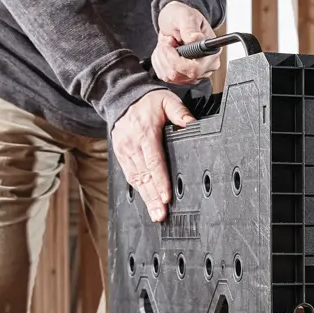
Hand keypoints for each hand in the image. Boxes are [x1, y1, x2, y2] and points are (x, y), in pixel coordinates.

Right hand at [112, 89, 194, 222]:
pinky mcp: (120, 155)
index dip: (160, 181)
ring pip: (136, 179)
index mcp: (145, 133)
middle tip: (161, 215)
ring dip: (146, 199)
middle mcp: (132, 144)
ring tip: (156, 215)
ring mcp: (124, 151)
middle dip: (154, 198)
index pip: (154, 161)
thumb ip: (180, 113)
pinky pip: (130, 176)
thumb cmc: (148, 101)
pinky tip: (147, 202)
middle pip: (145, 176)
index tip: (166, 197)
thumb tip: (193, 124)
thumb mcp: (167, 100)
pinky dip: (139, 191)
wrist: (121, 96)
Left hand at [152, 1, 219, 83]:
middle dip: (167, 57)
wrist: (174, 20)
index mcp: (211, 52)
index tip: (170, 43)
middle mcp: (205, 66)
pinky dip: (160, 62)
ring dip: (162, 58)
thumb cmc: (181, 16)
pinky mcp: (182, 76)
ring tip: (167, 43)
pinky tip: (165, 51)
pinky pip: (164, 75)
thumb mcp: (185, 17)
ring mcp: (194, 74)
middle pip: (181, 75)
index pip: (194, 69)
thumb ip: (190, 29)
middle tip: (167, 40)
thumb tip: (196, 39)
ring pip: (170, 76)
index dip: (176, 59)